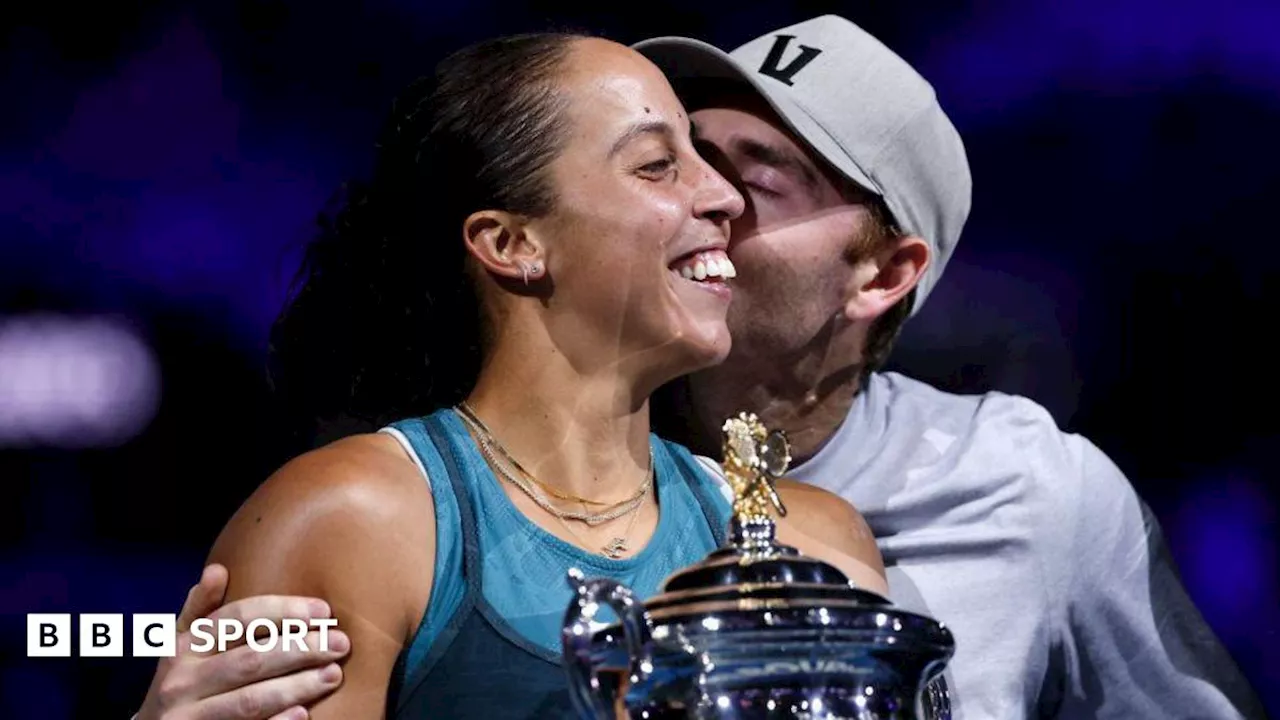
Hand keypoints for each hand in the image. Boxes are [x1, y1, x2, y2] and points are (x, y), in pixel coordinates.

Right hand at [135, 564, 348, 719]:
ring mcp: (191, 717)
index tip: (323, 610)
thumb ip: (200, 609)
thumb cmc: (182, 683)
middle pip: (250, 660)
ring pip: (250, 700)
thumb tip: (217, 571)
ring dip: (296, 687)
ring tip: (332, 676)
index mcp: (184, 647)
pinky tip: (302, 714)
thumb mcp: (180, 644)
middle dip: (300, 649)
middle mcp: (183, 682)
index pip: (237, 619)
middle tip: (340, 644)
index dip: (283, 612)